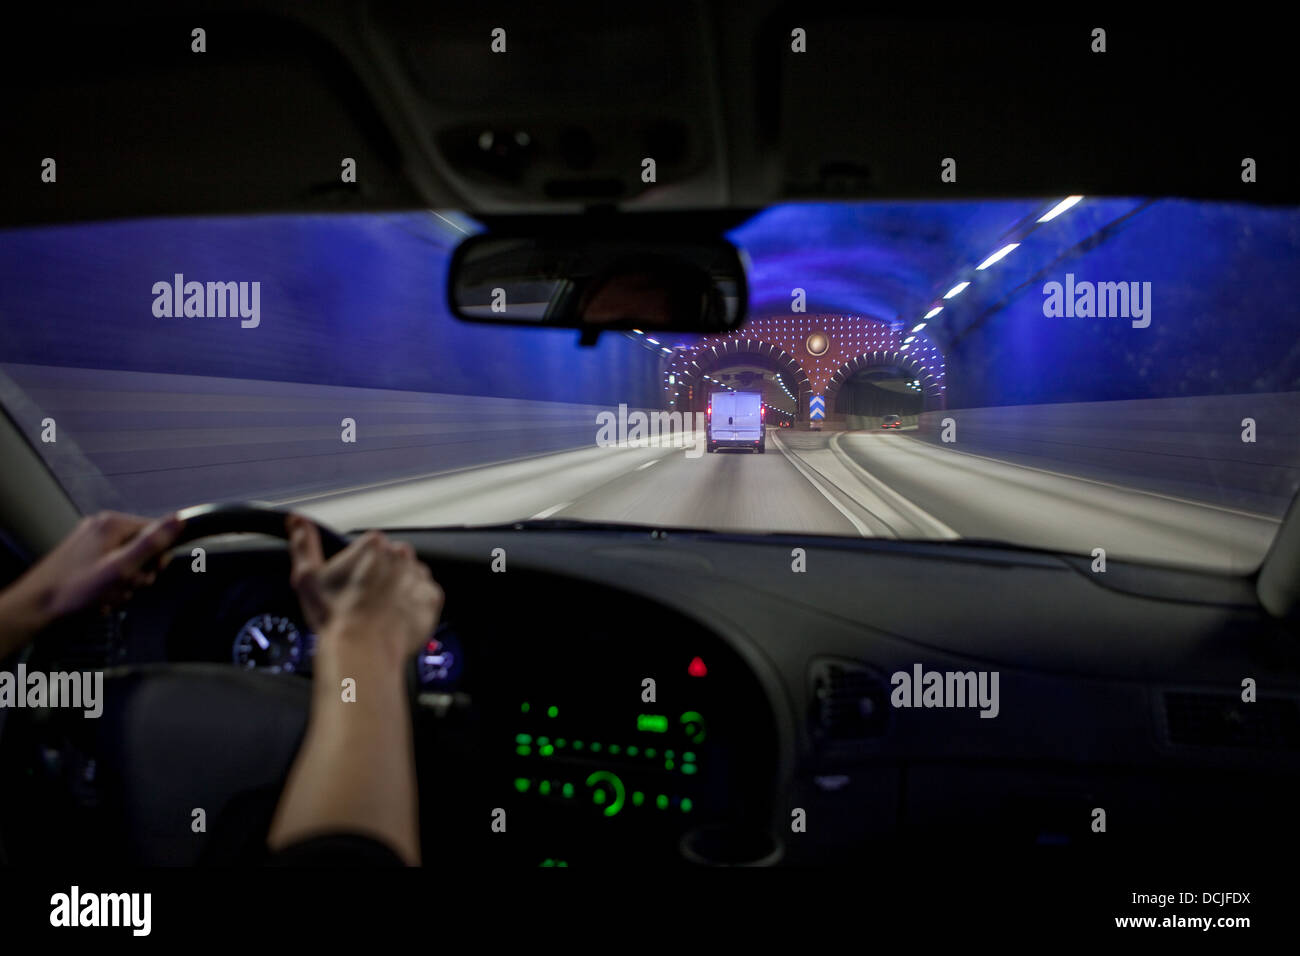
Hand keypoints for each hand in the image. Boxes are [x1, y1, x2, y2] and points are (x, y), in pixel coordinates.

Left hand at [0, 511, 182, 656]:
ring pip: (128, 560)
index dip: (157, 558)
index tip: (143, 574)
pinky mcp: (85, 555)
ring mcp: (91, 541)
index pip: (157, 533)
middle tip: (122, 587)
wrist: (36, 607)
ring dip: (124, 582)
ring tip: (108, 593)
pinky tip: (100, 594)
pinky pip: (112, 566)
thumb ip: (152, 543)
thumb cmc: (74, 591)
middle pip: (143, 548)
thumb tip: (180, 520)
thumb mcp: (122, 568)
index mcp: (113, 524)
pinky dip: (111, 583)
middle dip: (138, 573)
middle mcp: (101, 527)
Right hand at [287, 515, 442, 663]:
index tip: (351, 583)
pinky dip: (414, 605)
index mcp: (373, 545)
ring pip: (409, 576)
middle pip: (390, 560)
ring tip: (379, 611)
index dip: (358, 566)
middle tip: (363, 599)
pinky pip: (425, 596)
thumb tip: (296, 519)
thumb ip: (303, 543)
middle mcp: (401, 556)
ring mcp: (418, 577)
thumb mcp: (307, 577)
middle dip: (379, 575)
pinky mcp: (431, 599)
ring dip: (398, 588)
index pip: (370, 547)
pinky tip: (396, 617)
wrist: (362, 651)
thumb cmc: (335, 616)